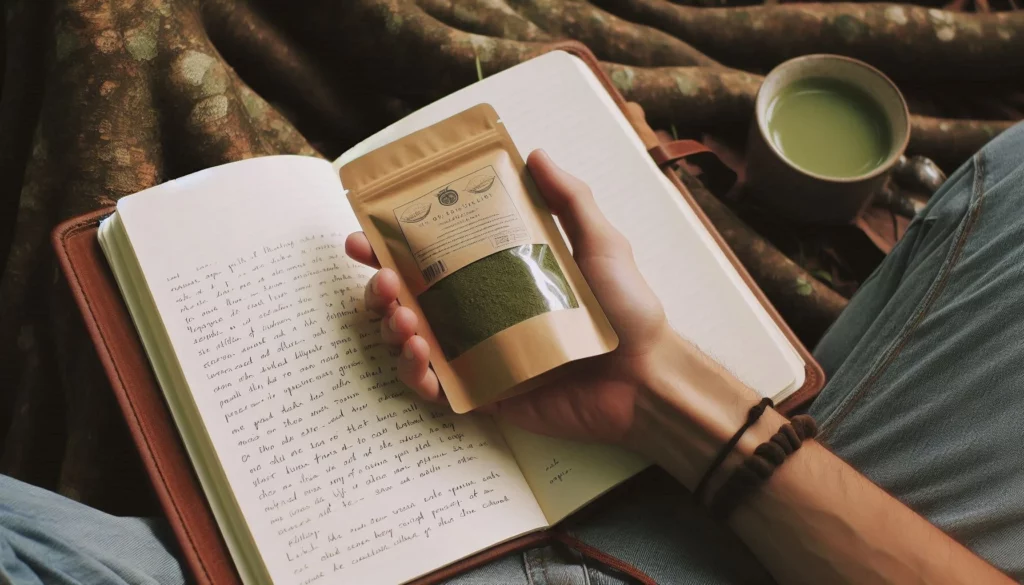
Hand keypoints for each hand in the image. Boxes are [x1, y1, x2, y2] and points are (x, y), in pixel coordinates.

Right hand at [346, 150, 674, 443]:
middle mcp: (479, 312)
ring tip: (407, 322)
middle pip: (409, 298)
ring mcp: (477, 354)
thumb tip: (534, 153)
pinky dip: (415, 375)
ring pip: (411, 340)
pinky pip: (434, 387)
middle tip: (385, 281)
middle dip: (381, 289)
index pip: (432, 256)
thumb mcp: (600, 242)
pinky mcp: (483, 393)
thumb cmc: (627, 309)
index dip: (391, 246)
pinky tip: (420, 359)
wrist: (645, 376)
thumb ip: (569, 199)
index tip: (364, 234)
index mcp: (496, 274)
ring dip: (392, 329)